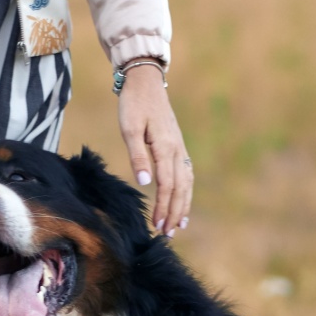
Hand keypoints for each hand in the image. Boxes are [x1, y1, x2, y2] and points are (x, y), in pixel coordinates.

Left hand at [117, 65, 191, 237]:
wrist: (145, 82)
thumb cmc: (134, 104)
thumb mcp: (129, 129)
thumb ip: (137, 156)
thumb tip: (144, 183)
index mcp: (165, 147)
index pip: (167, 186)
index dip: (164, 208)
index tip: (158, 227)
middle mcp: (177, 150)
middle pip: (180, 188)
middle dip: (175, 212)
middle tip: (168, 234)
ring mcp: (180, 147)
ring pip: (186, 182)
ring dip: (183, 205)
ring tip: (179, 225)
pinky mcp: (177, 145)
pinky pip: (186, 173)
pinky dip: (185, 191)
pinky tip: (181, 200)